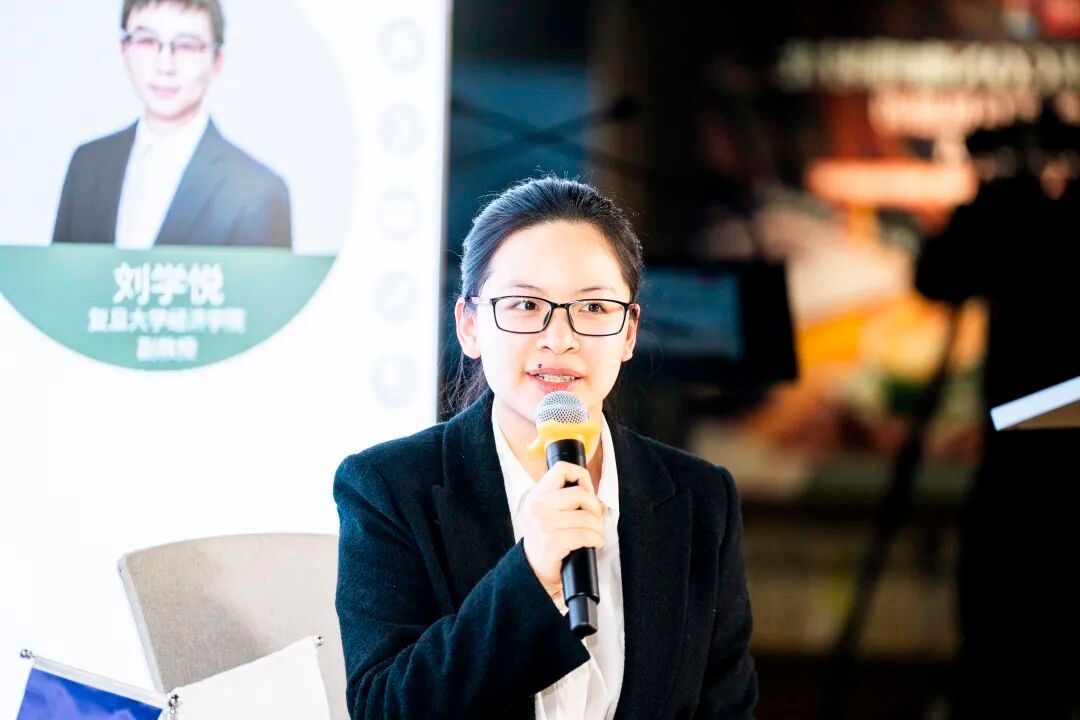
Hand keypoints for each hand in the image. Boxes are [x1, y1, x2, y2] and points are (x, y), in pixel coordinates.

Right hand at [520, 461, 604, 598]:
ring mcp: (543, 525)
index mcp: (537, 495)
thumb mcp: (552, 515)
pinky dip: (596, 540)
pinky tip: (594, 544)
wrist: (533, 572)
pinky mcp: (552, 543)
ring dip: (598, 528)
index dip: (581, 476)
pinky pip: (586, 535)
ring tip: (594, 535)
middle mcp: (537, 507)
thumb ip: (571, 502)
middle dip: (594, 507)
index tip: (587, 492)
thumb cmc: (547, 541)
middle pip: (581, 493)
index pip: (561, 469)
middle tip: (593, 519)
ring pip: (587, 517)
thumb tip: (598, 501)